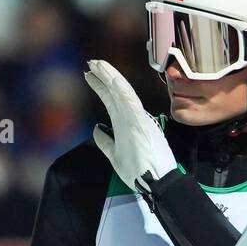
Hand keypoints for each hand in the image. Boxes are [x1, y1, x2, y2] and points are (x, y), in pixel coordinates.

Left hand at [84, 59, 176, 192]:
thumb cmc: (139, 169)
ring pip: (121, 93)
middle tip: (91, 63)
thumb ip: (106, 141)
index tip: (90, 76)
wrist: (156, 182)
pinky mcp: (139, 123)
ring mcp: (135, 119)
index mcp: (125, 123)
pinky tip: (112, 79)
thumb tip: (96, 129)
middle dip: (103, 77)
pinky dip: (121, 90)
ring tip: (97, 64)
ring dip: (109, 77)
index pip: (111, 100)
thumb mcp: (115, 154)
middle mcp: (130, 117)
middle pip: (114, 92)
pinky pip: (129, 103)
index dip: (101, 87)